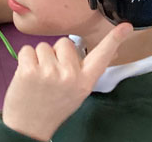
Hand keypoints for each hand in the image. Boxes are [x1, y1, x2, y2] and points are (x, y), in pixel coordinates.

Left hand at [2, 23, 132, 140]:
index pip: (102, 57)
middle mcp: (70, 75)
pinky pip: (27, 49)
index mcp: (85, 82)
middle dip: (57, 53)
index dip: (114, 40)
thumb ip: (84, 71)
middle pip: (65, 42)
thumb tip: (105, 53)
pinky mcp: (29, 70)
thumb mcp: (77, 92)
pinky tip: (27, 76)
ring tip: (38, 77)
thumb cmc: (53, 105)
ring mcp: (50, 72)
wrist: (29, 126)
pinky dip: (25, 59)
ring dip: (39, 57)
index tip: (126, 26)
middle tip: (52, 74)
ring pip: (44, 46)